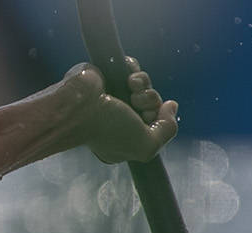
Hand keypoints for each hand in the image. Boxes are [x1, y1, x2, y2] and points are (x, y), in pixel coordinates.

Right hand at [47, 60, 179, 162]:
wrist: (79, 107)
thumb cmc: (108, 130)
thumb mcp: (146, 146)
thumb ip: (167, 130)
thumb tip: (171, 106)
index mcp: (126, 138)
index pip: (155, 124)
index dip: (158, 118)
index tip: (147, 119)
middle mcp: (120, 117)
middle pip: (151, 103)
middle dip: (150, 101)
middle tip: (136, 104)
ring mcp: (115, 96)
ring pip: (144, 84)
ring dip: (143, 85)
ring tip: (131, 87)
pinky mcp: (109, 76)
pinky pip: (132, 68)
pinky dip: (134, 69)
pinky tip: (127, 78)